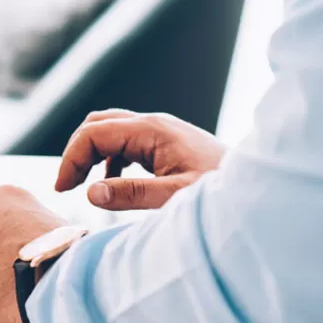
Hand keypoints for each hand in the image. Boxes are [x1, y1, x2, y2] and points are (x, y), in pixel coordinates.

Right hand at [55, 110, 226, 209]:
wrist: (259, 190)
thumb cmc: (222, 195)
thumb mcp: (175, 198)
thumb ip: (132, 195)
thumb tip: (89, 193)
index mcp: (152, 130)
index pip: (94, 133)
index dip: (71, 159)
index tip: (62, 189)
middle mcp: (154, 125)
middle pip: (98, 124)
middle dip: (76, 151)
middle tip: (66, 185)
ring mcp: (161, 132)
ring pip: (111, 131)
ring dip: (91, 155)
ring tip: (83, 186)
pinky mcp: (167, 145)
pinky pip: (126, 143)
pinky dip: (109, 160)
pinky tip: (112, 185)